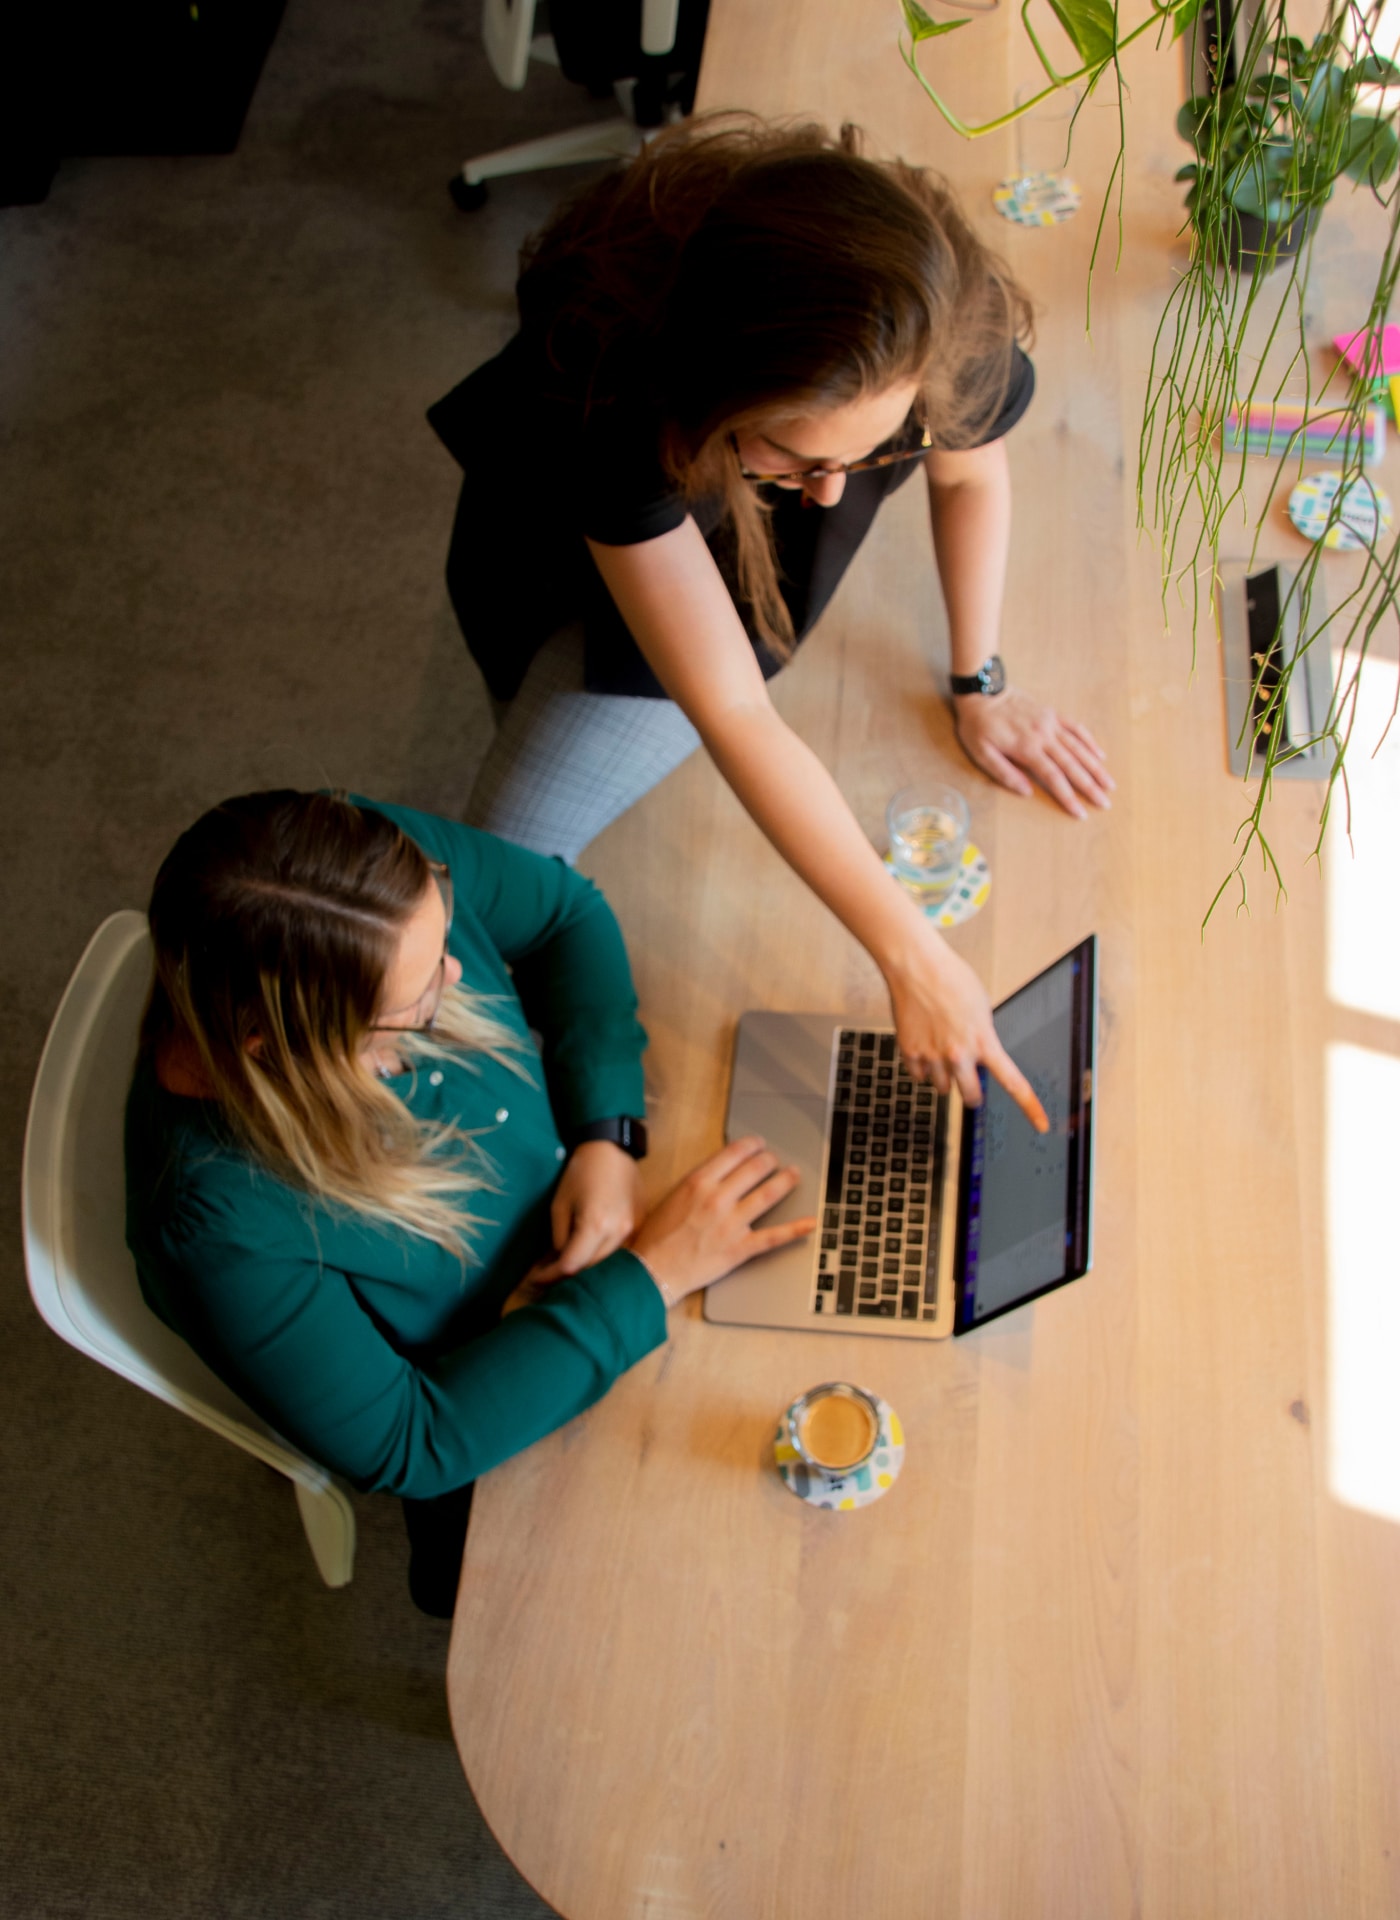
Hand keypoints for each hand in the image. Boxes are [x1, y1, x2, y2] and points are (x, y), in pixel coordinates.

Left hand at [528, 1140, 642, 1282]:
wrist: (611, 1148)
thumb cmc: (580, 1172)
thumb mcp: (559, 1205)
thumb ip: (558, 1238)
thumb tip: (556, 1262)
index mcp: (595, 1225)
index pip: (571, 1265)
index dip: (550, 1276)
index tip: (535, 1279)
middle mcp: (618, 1232)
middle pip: (591, 1268)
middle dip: (567, 1274)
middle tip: (548, 1274)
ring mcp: (633, 1230)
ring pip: (607, 1262)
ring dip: (587, 1266)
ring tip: (567, 1264)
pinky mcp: (640, 1225)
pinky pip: (620, 1249)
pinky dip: (602, 1254)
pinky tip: (589, 1250)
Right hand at [627, 1136, 816, 1305]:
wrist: (653, 1270)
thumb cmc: (657, 1236)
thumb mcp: (673, 1196)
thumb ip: (698, 1182)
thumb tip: (719, 1171)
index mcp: (699, 1182)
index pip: (734, 1153)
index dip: (753, 1145)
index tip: (759, 1144)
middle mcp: (718, 1198)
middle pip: (755, 1169)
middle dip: (769, 1161)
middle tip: (775, 1160)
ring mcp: (732, 1224)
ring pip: (768, 1195)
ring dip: (785, 1182)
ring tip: (793, 1175)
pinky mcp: (740, 1248)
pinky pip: (773, 1236)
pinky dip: (795, 1229)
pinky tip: (810, 1222)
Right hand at [884, 930, 1048, 1130]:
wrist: (916, 966)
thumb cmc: (951, 978)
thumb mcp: (980, 1007)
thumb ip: (983, 1035)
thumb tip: (979, 1053)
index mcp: (984, 1041)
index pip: (1013, 1082)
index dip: (1030, 1107)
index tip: (1041, 1126)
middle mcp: (960, 1055)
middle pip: (970, 1097)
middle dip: (971, 1092)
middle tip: (968, 1081)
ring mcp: (933, 1056)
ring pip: (942, 1088)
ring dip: (944, 1076)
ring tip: (940, 1049)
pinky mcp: (910, 1053)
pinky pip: (919, 1077)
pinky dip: (922, 1068)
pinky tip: (924, 1046)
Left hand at [953, 686, 1113, 819]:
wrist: (983, 692)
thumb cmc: (978, 726)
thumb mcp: (981, 753)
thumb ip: (1005, 773)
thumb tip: (1027, 792)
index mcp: (1027, 748)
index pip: (1054, 777)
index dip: (1068, 797)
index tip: (1081, 813)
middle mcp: (1044, 736)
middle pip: (1072, 765)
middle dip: (1090, 786)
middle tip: (1105, 803)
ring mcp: (1051, 723)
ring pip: (1079, 748)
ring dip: (1096, 767)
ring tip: (1109, 784)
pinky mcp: (1052, 714)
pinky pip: (1076, 728)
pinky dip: (1089, 742)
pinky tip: (1100, 755)